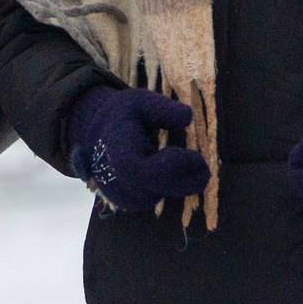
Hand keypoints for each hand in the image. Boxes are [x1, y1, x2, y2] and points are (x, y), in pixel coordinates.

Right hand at [67, 82, 211, 212]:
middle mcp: (117, 181)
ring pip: (164, 194)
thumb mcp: (140, 101)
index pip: (148, 173)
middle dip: (189, 178)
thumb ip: (163, 108)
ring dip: (181, 179)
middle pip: (161, 189)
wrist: (99, 135)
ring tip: (182, 159)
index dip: (176, 165)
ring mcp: (122, 195)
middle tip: (203, 164)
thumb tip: (187, 118)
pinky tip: (169, 167)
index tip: (195, 155)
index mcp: (118, 155)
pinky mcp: (131, 202)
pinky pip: (160, 195)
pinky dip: (173, 183)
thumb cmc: (124, 115)